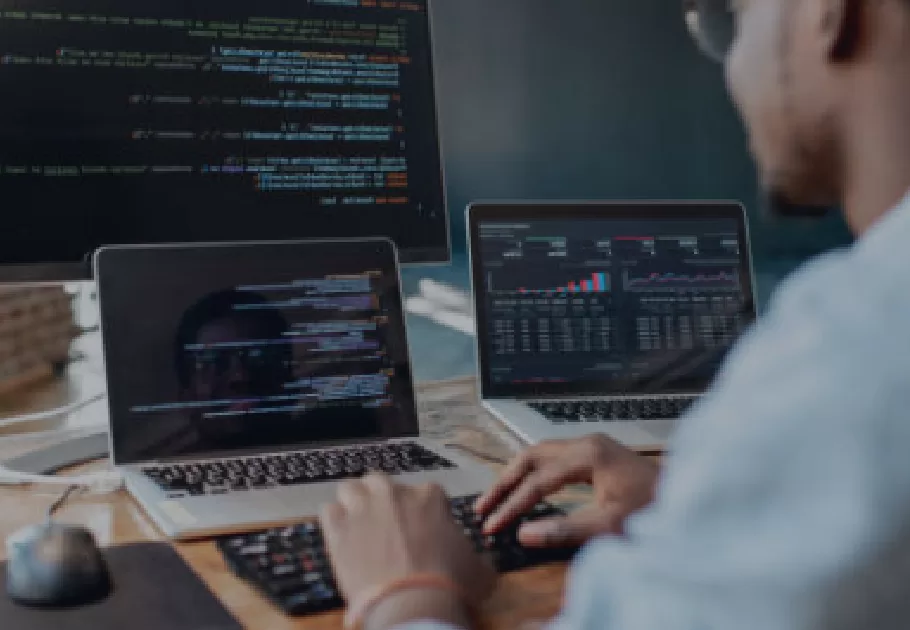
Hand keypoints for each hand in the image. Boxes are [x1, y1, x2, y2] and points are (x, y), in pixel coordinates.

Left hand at [320, 474, 494, 629]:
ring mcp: (363, 508)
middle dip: (382, 499)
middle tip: (385, 525)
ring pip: (349, 488)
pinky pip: (328, 512)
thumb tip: (482, 561)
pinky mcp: (338, 528)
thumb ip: (476, 556)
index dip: (422, 512)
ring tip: (358, 527)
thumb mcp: (479, 569)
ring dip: (353, 504)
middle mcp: (394, 493)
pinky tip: (342, 539)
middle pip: (380, 482)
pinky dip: (334, 523)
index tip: (421, 531)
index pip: (424, 492)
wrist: (413, 604)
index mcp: (429, 496)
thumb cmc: (451, 585)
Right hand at [475, 435, 658, 547]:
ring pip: (541, 454)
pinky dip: (535, 474)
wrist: (690, 501)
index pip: (537, 480)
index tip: (492, 526)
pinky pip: (555, 459)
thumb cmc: (655, 511)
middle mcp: (587, 443)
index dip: (512, 505)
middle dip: (505, 483)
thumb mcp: (609, 526)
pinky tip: (527, 491)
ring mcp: (593, 446)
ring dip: (517, 477)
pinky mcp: (598, 454)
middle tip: (483, 508)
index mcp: (588, 454)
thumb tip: (524, 535)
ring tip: (496, 501)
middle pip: (531, 456)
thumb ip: (564, 530)